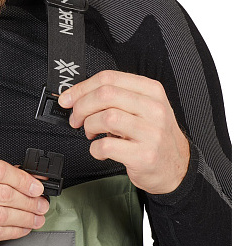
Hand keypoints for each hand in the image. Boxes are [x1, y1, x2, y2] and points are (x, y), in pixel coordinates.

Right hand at [0, 154, 48, 245]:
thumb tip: (28, 178)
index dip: (22, 179)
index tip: (36, 186)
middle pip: (2, 194)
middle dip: (28, 200)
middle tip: (41, 204)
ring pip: (1, 215)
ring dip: (25, 217)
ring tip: (36, 217)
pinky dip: (14, 231)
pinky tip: (22, 228)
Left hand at [58, 70, 189, 194]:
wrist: (177, 166)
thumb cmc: (154, 135)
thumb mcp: (143, 108)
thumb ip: (116, 97)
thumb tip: (77, 95)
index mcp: (151, 91)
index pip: (109, 78)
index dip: (81, 88)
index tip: (68, 98)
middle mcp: (153, 109)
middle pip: (105, 95)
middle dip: (81, 106)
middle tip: (76, 118)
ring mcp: (151, 133)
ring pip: (106, 118)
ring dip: (89, 126)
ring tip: (91, 133)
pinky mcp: (144, 156)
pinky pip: (107, 146)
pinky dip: (95, 148)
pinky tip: (100, 149)